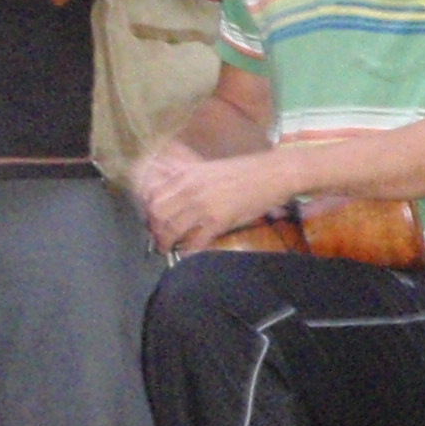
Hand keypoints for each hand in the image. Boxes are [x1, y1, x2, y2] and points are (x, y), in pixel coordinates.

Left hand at [140, 145, 296, 253]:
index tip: (154, 221)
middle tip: (160, 239)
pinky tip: (190, 254)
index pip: (153, 195)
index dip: (149, 212)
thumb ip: (191, 181)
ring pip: (171, 228)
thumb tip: (179, 198)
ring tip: (170, 249)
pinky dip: (189, 251)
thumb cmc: (247, 171)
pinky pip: (195, 241)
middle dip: (155, 230)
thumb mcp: (211, 170)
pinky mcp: (218, 219)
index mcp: (186, 174)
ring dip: (168, 243)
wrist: (274, 173)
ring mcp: (203, 204)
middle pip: (156, 213)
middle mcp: (189, 188)